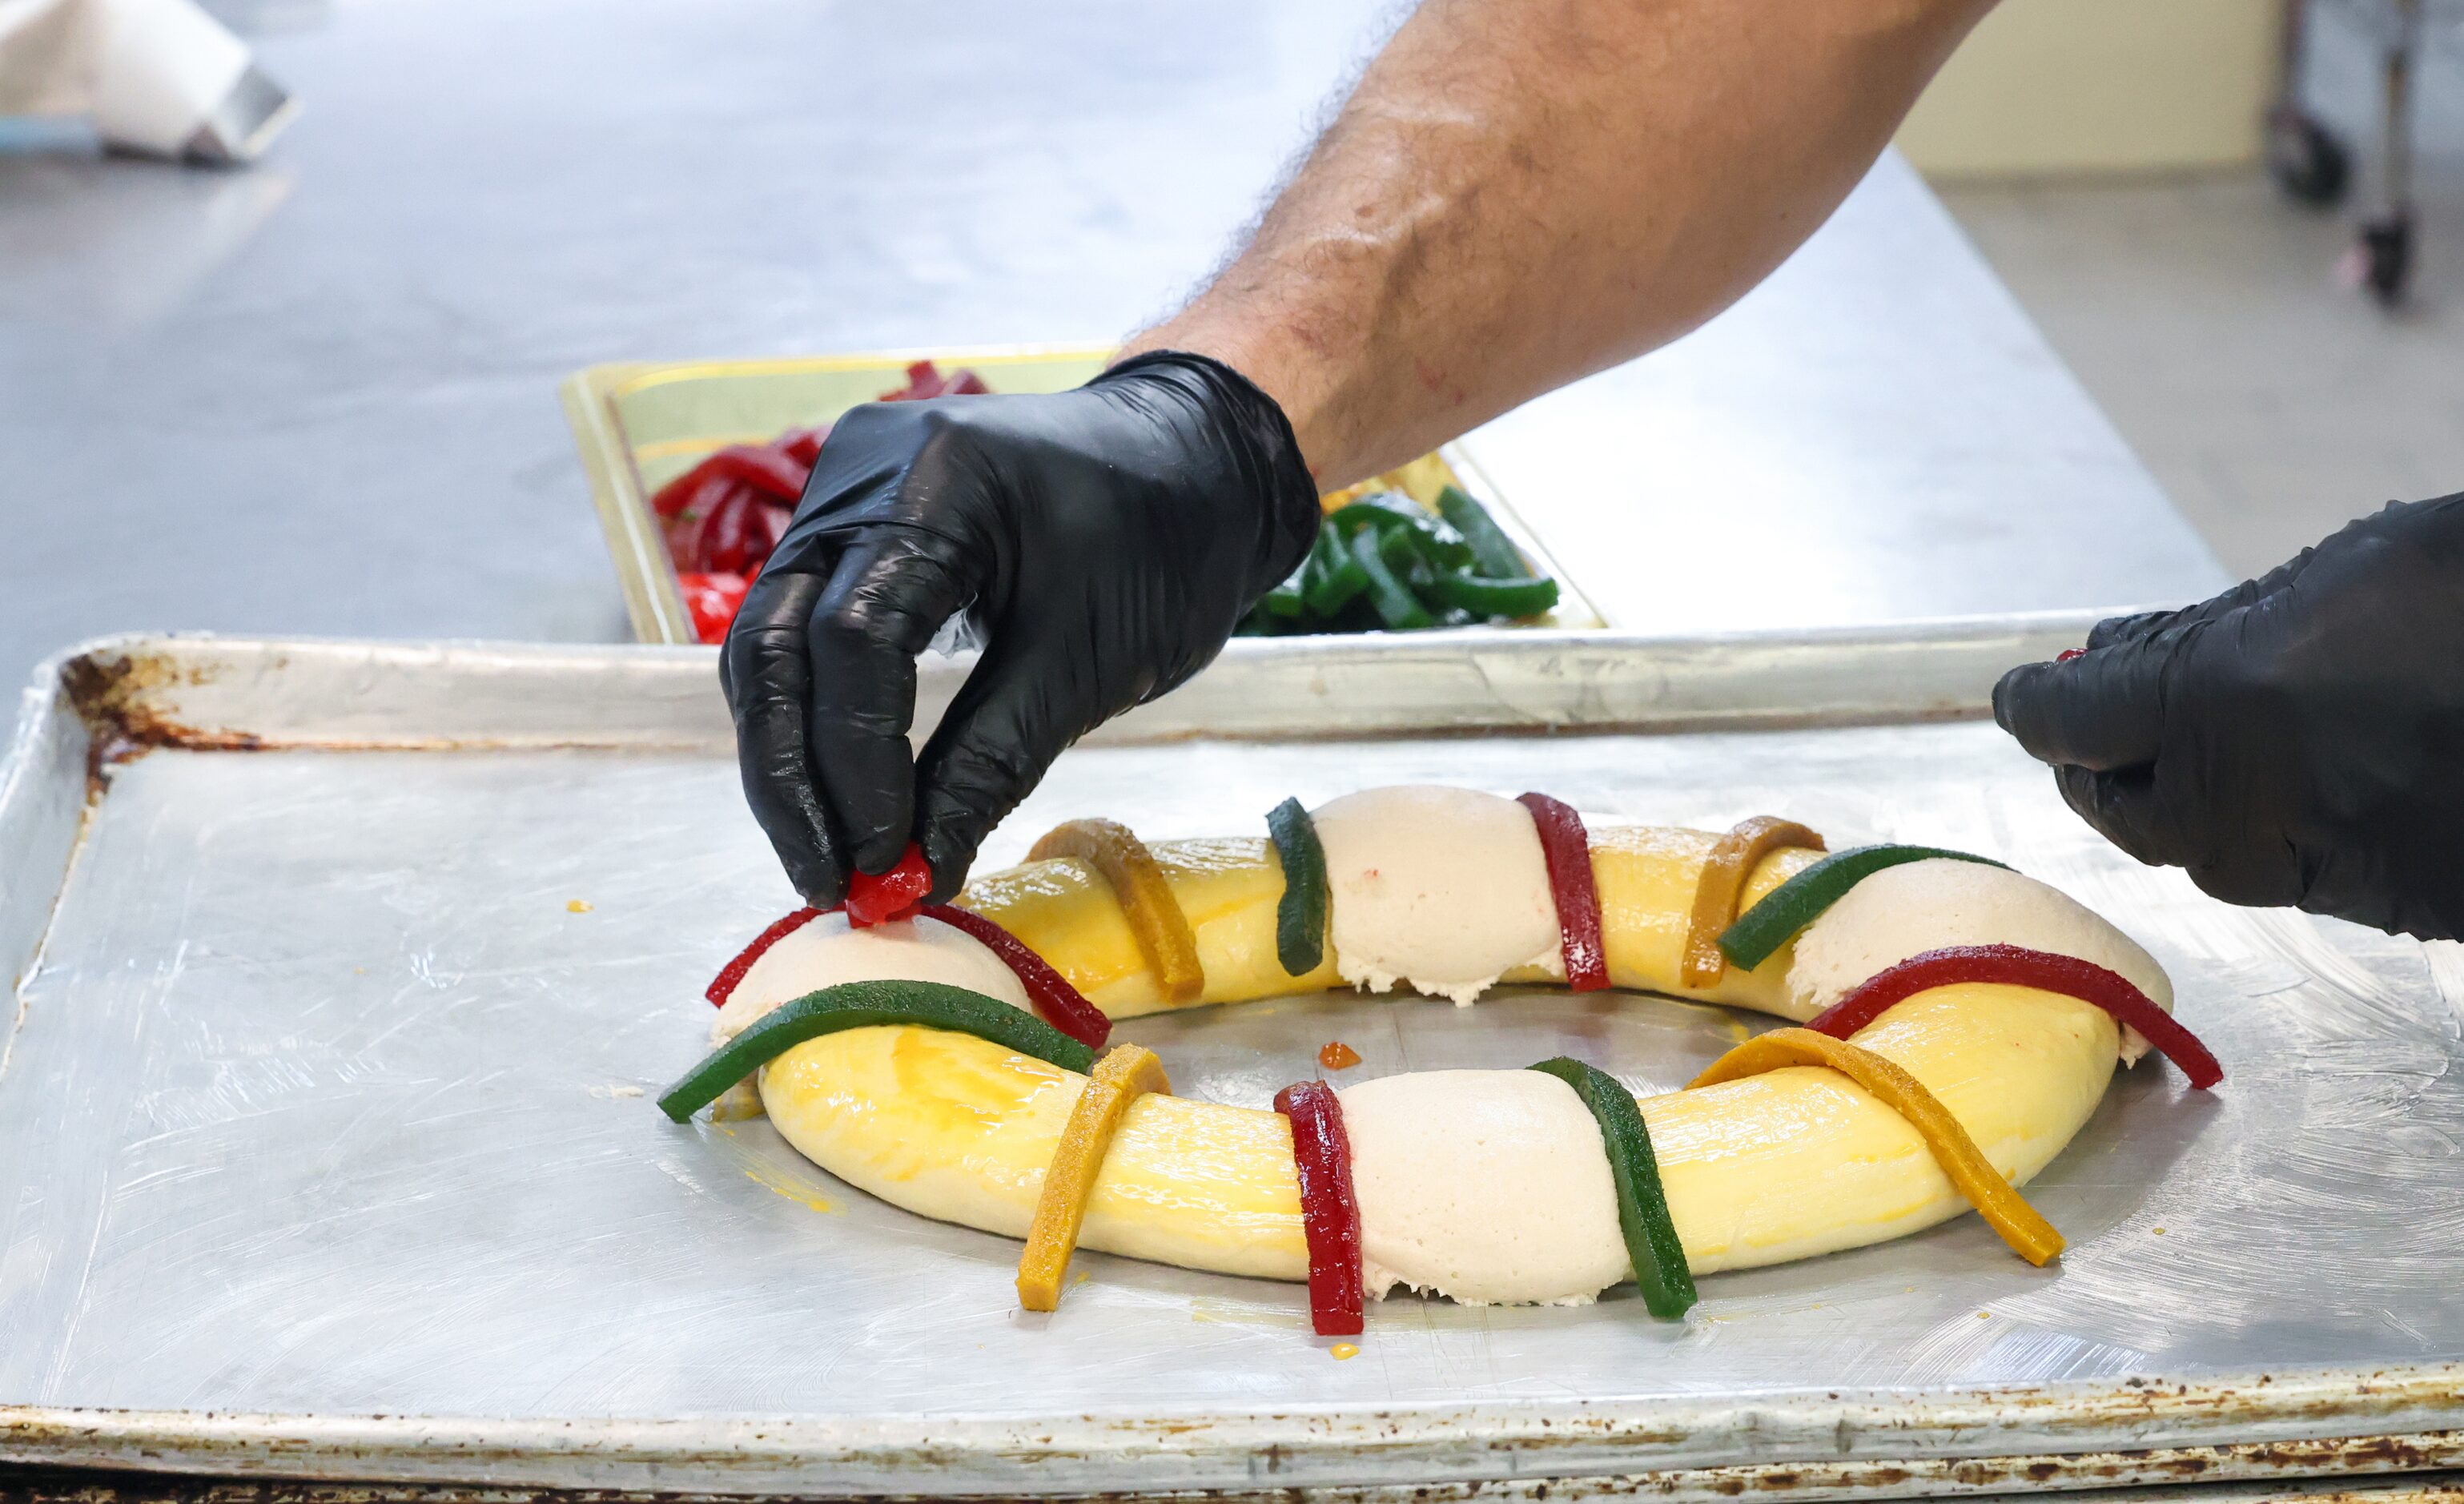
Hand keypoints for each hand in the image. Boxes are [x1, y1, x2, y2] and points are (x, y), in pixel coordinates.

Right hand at [721, 351, 1319, 904]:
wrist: (1196, 458)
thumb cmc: (1165, 540)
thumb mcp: (1088, 661)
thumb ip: (991, 762)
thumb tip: (919, 870)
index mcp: (934, 479)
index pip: (852, 638)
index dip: (855, 761)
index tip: (881, 858)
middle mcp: (862, 474)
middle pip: (777, 641)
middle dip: (792, 775)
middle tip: (827, 882)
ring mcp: (846, 495)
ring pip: (774, 643)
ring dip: (792, 760)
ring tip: (828, 862)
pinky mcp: (852, 529)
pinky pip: (808, 632)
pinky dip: (819, 721)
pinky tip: (840, 801)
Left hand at [1994, 493, 2463, 939]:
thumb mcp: (2344, 574)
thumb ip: (2213, 629)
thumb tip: (2120, 653)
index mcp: (2216, 707)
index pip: (2063, 720)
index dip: (2032, 703)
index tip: (2018, 692)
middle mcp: (2244, 807)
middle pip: (2113, 803)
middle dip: (2101, 759)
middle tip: (2106, 714)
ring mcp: (2316, 871)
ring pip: (2197, 846)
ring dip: (2185, 794)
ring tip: (2217, 732)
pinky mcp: (2386, 909)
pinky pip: (2286, 868)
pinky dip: (2273, 823)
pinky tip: (2314, 770)